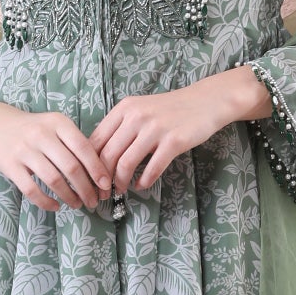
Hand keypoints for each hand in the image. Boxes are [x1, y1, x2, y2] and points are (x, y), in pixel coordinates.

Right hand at [0, 99, 111, 212]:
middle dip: (86, 188)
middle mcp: (41, 134)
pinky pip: (31, 189)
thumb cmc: (35, 130)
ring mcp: (24, 150)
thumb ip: (75, 144)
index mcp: (58, 123)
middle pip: (71, 167)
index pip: (83, 148)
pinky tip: (55, 206)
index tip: (106, 185)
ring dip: (69, 196)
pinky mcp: (10, 166)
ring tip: (77, 204)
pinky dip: (46, 202)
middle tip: (93, 201)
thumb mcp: (56, 127)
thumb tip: (100, 174)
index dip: (97, 169)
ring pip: (53, 180)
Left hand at [88, 67, 269, 194]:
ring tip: (121, 190)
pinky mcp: (173, 141)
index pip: (96, 140)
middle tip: (102, 192)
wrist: (205, 101)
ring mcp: (155, 128)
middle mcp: (136, 116)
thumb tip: (98, 155)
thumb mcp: (140, 110)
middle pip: (108, 154)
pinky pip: (152, 168)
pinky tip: (142, 185)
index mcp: (124, 108)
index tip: (90, 179)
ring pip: (126, 163)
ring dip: (120, 182)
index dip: (89, 164)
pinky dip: (143, 181)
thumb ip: (120, 127)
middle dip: (102, 179)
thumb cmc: (170, 109)